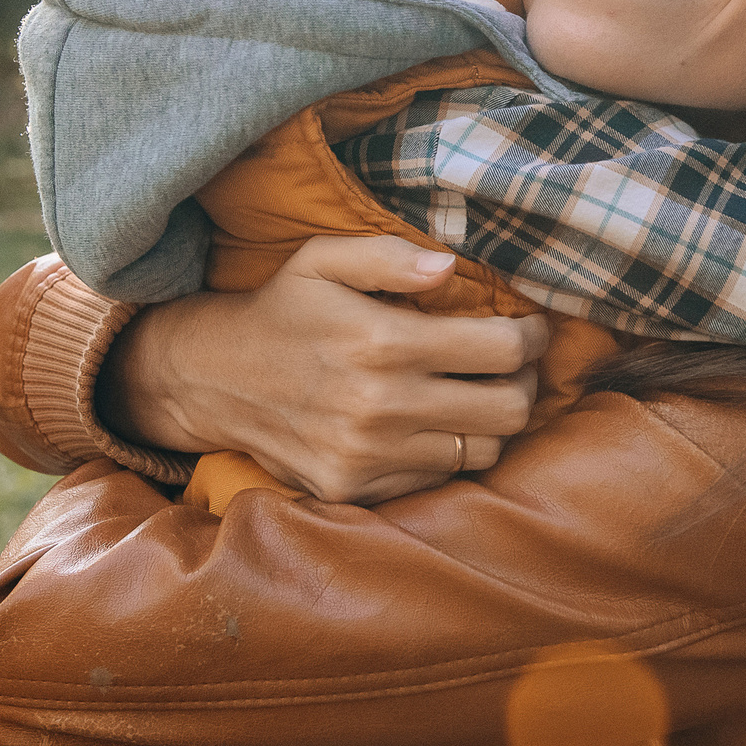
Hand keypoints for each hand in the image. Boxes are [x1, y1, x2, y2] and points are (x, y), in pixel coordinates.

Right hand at [96, 235, 547, 503]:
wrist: (213, 377)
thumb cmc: (282, 309)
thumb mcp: (322, 259)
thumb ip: (390, 257)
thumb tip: (449, 268)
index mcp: (382, 343)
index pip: (501, 350)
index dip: (531, 337)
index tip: (530, 329)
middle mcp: (380, 407)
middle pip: (507, 409)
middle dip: (523, 382)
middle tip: (513, 364)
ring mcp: (368, 456)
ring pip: (481, 451)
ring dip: (490, 421)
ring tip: (477, 393)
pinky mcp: (355, 489)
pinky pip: (436, 478)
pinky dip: (446, 451)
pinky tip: (430, 422)